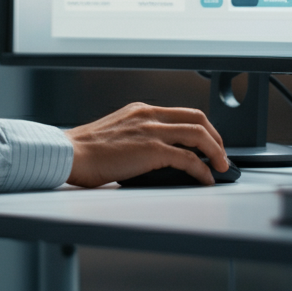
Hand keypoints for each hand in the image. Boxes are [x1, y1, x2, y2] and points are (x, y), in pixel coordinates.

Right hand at [65, 102, 228, 186]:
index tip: (207, 141)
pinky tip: (204, 179)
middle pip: (197, 118)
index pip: (180, 112)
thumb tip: (157, 156)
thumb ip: (137, 135)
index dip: (200, 127)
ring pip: (199, 134)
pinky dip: (202, 170)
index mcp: (139, 110)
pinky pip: (189, 159)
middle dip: (216, 137)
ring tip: (221, 167)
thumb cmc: (85, 150)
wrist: (70, 154)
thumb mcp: (115, 132)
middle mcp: (148, 115)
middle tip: (221, 154)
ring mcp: (151, 131)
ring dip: (216, 152)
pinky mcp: (152, 150)